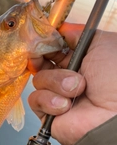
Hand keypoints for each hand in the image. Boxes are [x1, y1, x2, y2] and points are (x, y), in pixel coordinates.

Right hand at [28, 23, 116, 144]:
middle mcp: (67, 77)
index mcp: (80, 60)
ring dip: (56, 82)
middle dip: (41, 57)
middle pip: (41, 61)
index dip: (46, 42)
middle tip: (43, 56)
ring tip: (77, 89)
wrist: (115, 115)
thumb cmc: (116, 80)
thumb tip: (61, 29)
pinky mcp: (49, 112)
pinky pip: (35, 99)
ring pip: (39, 79)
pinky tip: (66, 105)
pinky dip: (49, 100)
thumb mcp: (102, 43)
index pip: (54, 47)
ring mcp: (57, 95)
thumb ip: (78, 32)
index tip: (41, 38)